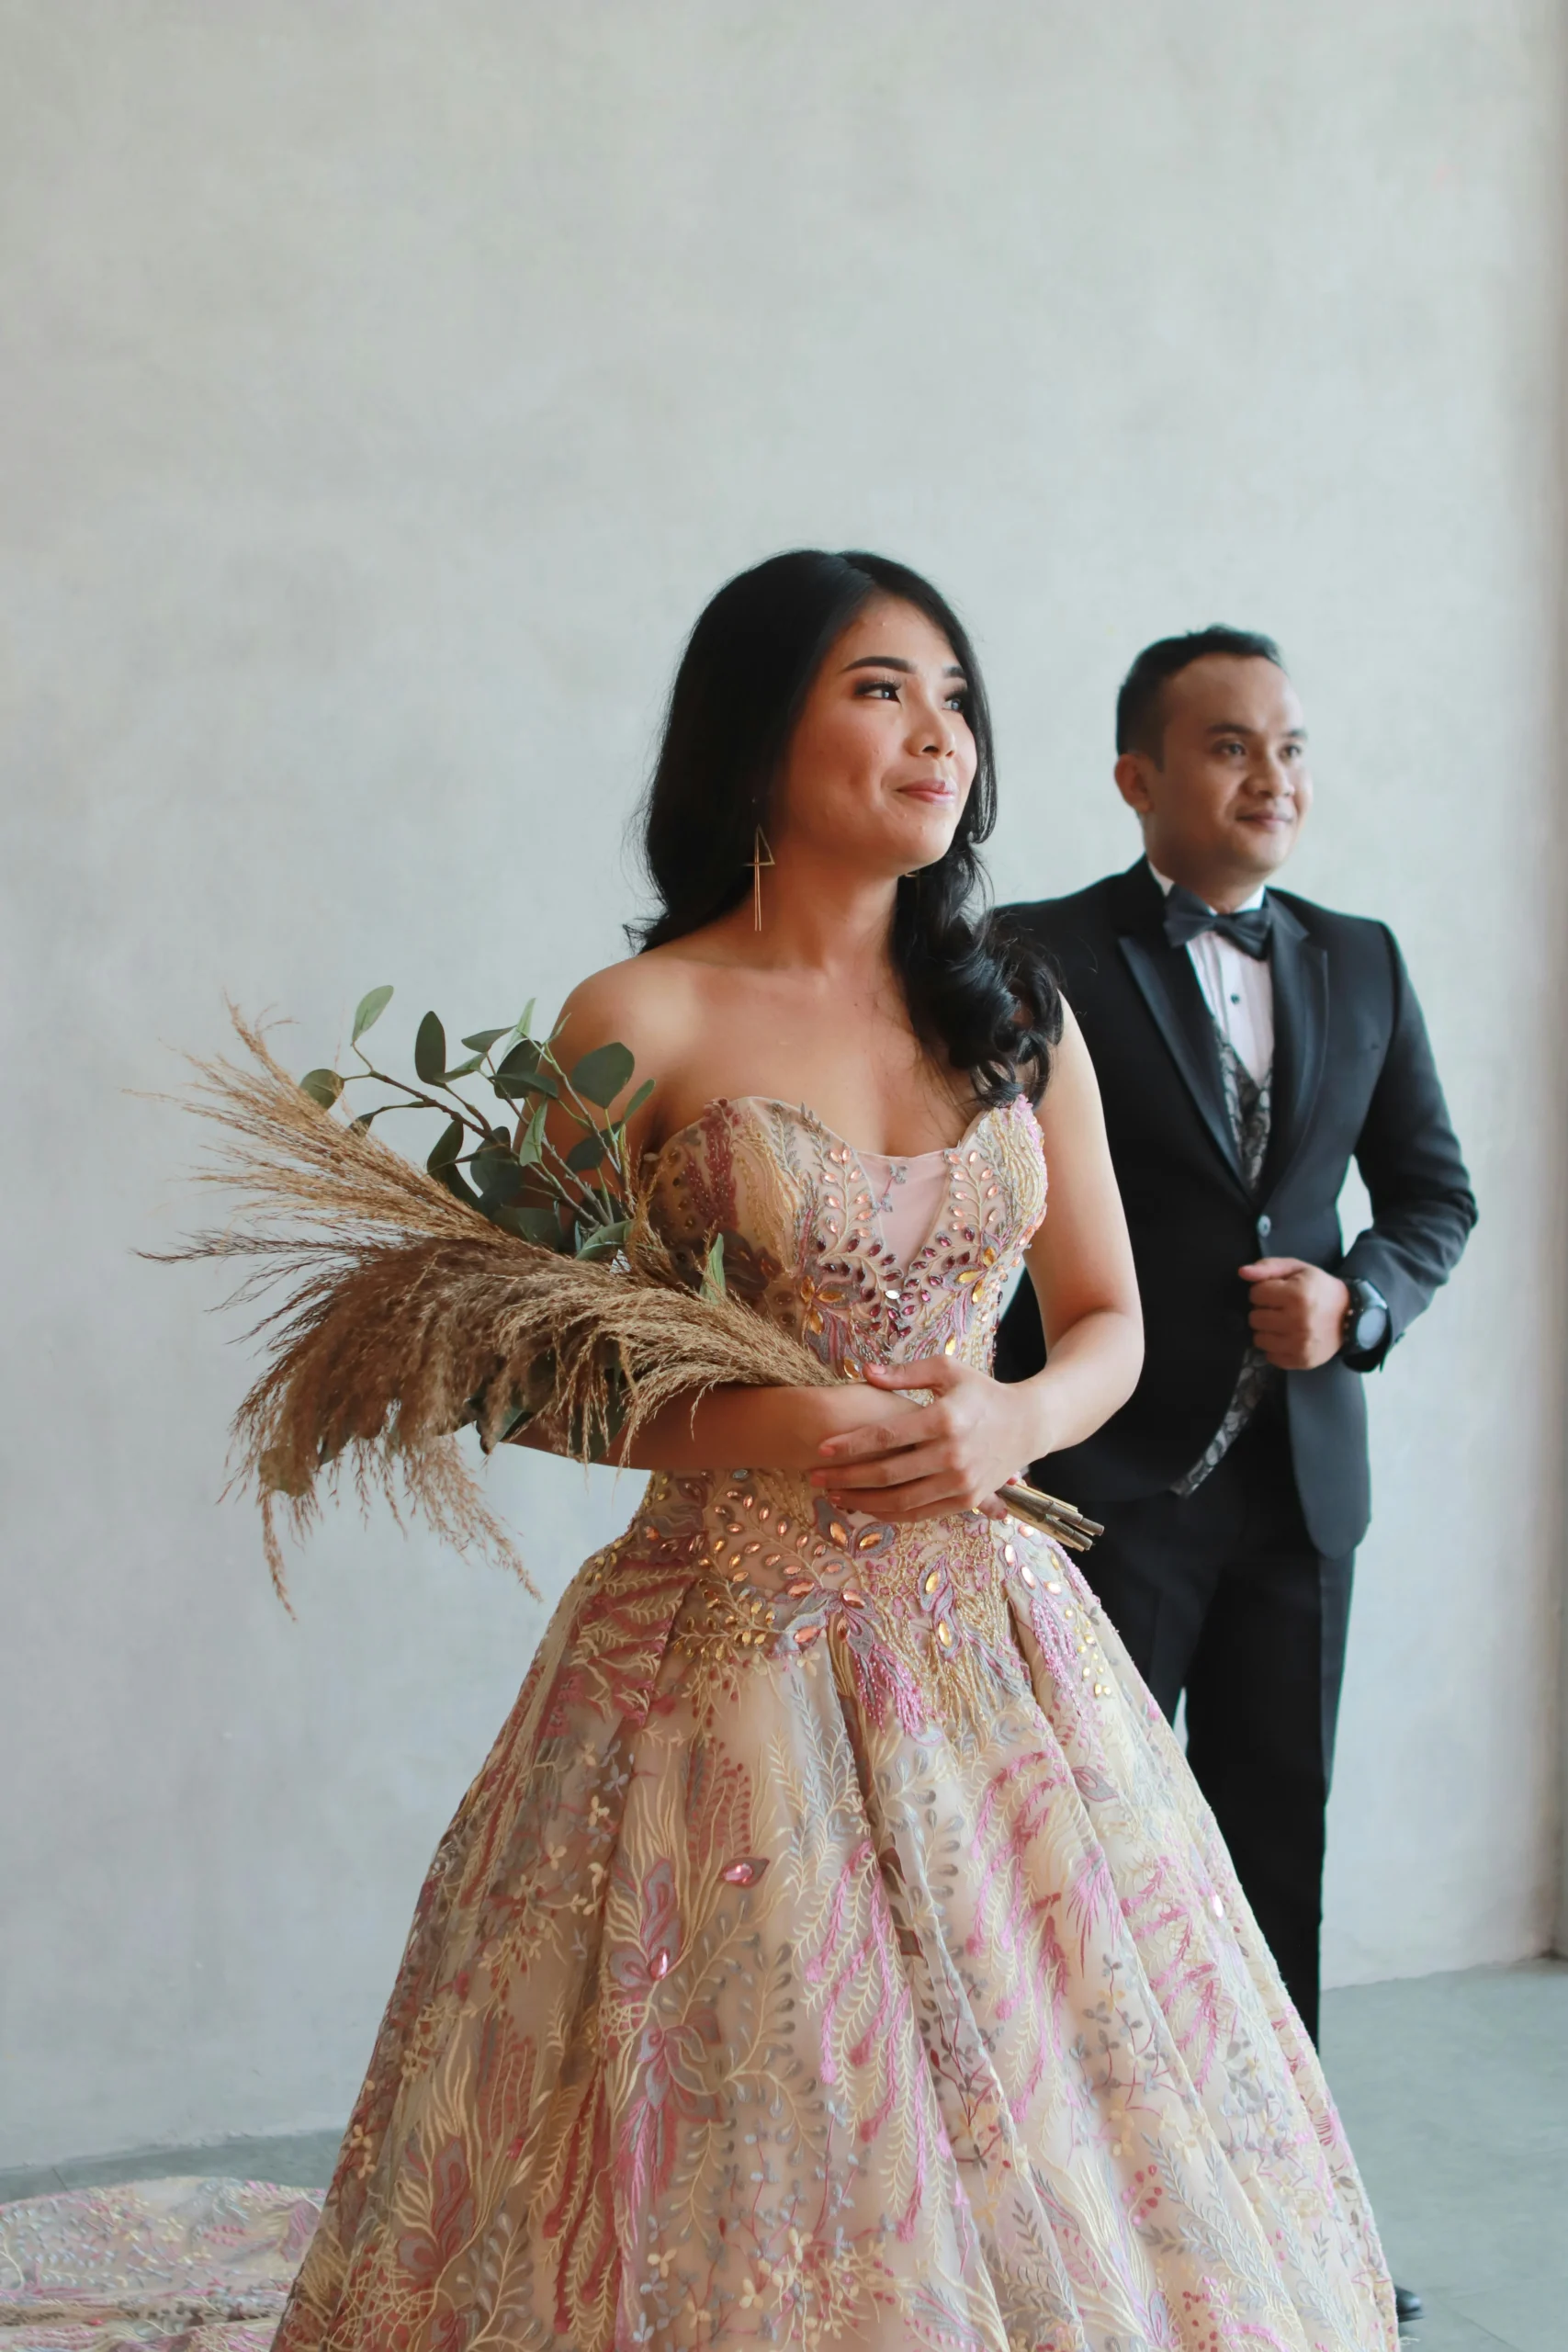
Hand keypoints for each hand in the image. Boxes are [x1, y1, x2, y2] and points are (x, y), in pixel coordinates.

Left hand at [810, 1355, 1041, 1523]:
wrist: (1028, 1424)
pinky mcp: (966, 1499)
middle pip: (888, 1472)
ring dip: (862, 1500)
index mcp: (945, 1419)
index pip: (888, 1435)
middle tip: (815, 1475)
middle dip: (847, 1476)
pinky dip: (890, 1514)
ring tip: (833, 1495)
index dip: (852, 1443)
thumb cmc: (982, 1392)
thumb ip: (905, 1373)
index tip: (823, 1447)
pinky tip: (865, 1507)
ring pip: (901, 1500)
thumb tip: (865, 1371)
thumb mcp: (948, 1370)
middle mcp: (953, 1454)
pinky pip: (921, 1513)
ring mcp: (961, 1481)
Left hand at [1238, 1257, 1349, 1370]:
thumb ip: (1268, 1267)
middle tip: (1281, 1309)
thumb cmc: (1320, 1289)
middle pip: (1254, 1318)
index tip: (1277, 1292)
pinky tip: (1289, 1337)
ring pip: (1258, 1339)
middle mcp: (1298, 1322)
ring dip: (1267, 1330)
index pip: (1255, 1294)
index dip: (1263, 1291)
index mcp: (1297, 1295)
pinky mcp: (1302, 1361)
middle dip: (1264, 1311)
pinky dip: (1276, 1347)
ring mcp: (1300, 1344)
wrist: (1351, 1316)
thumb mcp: (1297, 1269)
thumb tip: (1242, 1272)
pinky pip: (1270, 1356)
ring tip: (1284, 1323)